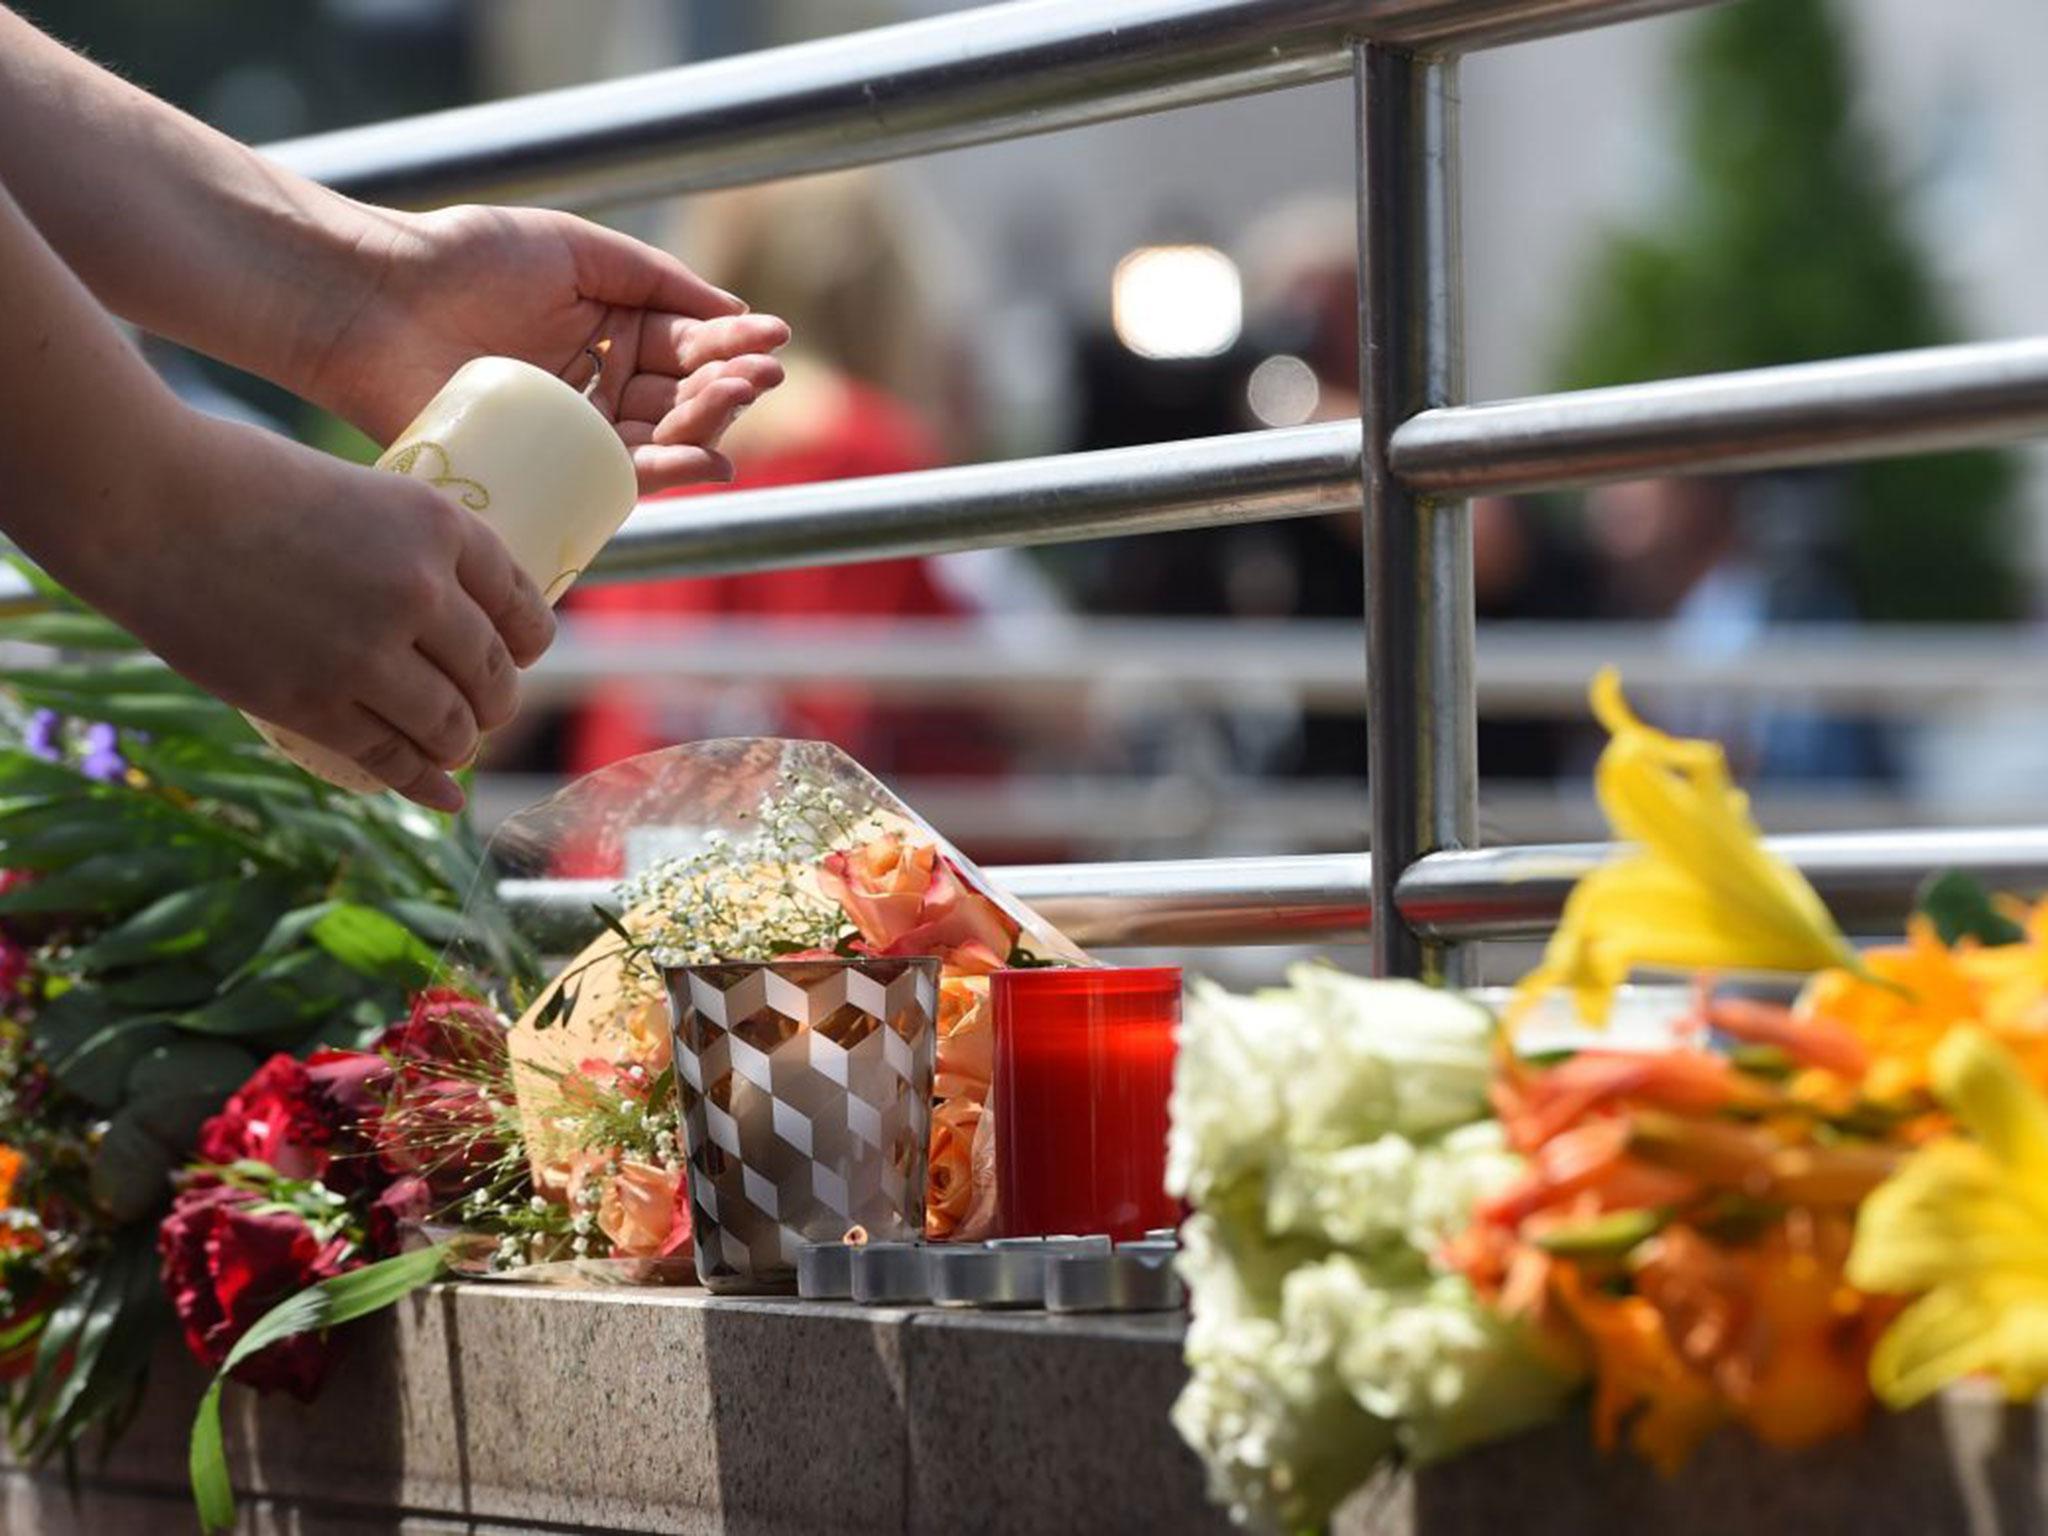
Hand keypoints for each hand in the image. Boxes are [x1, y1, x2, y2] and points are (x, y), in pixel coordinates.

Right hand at [79, 407, 554, 812]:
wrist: (146, 503)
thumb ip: (395, 545)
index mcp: (439, 527)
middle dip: (497, 700)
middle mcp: (420, 591)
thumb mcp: (353, 492)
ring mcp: (368, 653)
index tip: (524, 654)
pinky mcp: (313, 702)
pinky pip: (389, 756)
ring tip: (456, 744)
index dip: (530, 642)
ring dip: (462, 744)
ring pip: (451, 725)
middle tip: (485, 707)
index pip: (521, 605)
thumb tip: (431, 600)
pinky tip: (442, 794)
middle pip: (493, 674)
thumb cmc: (240, 480)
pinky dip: (423, 781)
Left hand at [309, 205, 788, 491]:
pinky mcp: (552, 467)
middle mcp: (602, 385)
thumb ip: (653, 276)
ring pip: (665, 437)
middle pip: (686, 395)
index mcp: (610, 331)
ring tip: (742, 399)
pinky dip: (671, 471)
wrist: (382, 301)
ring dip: (713, 422)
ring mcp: (579, 430)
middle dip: (731, 385)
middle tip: (762, 374)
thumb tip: (731, 313)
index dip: (732, 344)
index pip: (688, 345)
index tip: (772, 336)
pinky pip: (623, 476)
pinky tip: (710, 457)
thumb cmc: (467, 260)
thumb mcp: (574, 248)